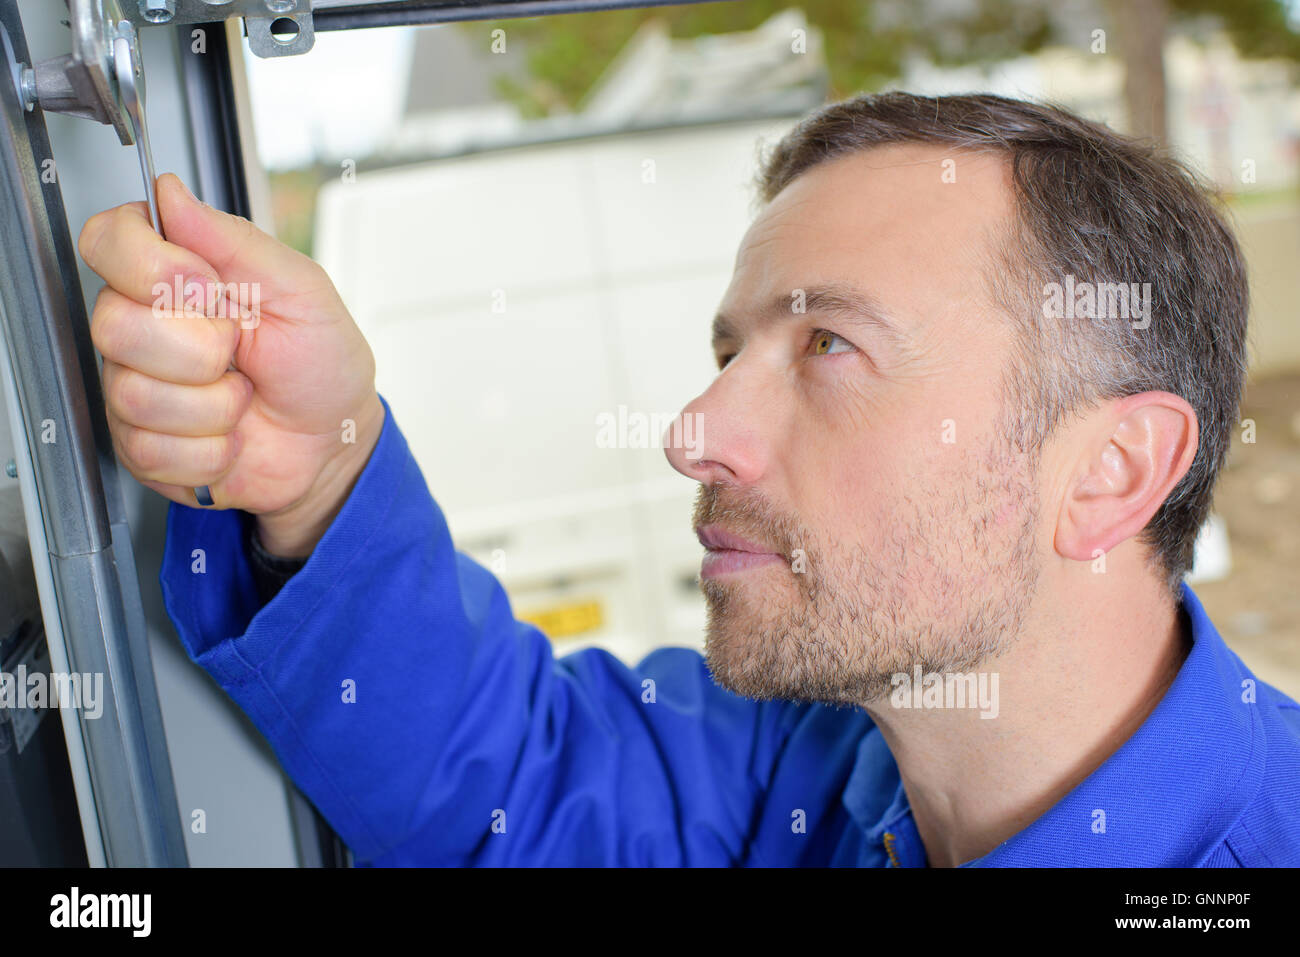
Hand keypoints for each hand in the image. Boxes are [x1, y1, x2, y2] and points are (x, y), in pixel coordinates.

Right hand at [78, 172, 383, 556]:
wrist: (334, 441)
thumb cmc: (322, 364)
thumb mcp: (301, 289)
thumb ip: (235, 240)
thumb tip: (171, 193)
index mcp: (176, 274)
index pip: (107, 241)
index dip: (153, 268)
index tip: (211, 290)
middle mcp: (145, 326)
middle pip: (112, 325)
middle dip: (200, 349)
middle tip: (241, 352)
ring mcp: (137, 386)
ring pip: (134, 394)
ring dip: (214, 406)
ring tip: (241, 396)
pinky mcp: (141, 445)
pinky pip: (150, 448)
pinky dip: (210, 449)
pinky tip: (230, 435)